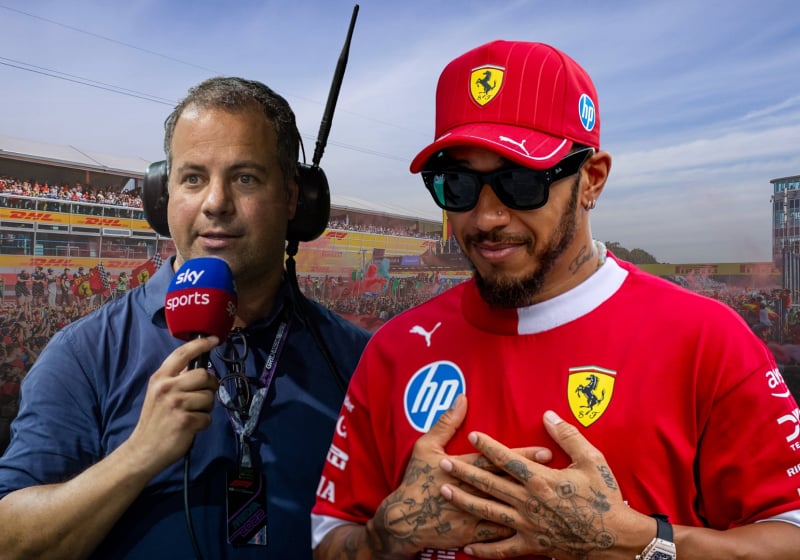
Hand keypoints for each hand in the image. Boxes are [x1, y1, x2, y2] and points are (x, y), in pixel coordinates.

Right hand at [123, 336, 220, 475]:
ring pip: (209, 397)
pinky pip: (208, 417)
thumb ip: (176, 380)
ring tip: (192, 415)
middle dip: (210, 387)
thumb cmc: (155, 421)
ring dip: (206, 408)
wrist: (143, 451)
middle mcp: (167, 387)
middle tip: (202, 397)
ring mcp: (176, 404)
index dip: (201, 344)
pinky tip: (190, 428)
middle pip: (204, 375)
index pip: (182, 353)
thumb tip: (199, 368)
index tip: (215, 339)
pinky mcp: (185, 420)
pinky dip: (203, 424)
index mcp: (160, 378)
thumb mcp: (159, 394)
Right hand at [366, 395, 553, 558]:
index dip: (523, 455)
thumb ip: (446, 423)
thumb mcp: (426, 447)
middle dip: (535, 477)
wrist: (403, 520)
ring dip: (532, 503)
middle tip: (559, 472)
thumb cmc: (415, 480)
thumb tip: (461, 398)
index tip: (545, 450)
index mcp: (462, 468)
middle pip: (509, 483)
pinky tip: (536, 529)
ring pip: (509, 509)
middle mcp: (471, 491)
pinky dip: (517, 532)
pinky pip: (499, 535)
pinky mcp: (472, 535)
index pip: (498, 460)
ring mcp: (473, 515)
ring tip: (554, 499)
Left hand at [439, 410, 650, 559]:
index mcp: (541, 479)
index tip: (472, 435)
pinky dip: (484, 550)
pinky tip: (466, 547)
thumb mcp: (592, 460)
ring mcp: (528, 526)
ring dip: (464, 501)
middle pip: (489, 483)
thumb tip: (547, 414)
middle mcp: (529, 502)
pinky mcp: (532, 546)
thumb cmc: (605, 497)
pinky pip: (502, 549)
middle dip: (464, 472)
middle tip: (443, 462)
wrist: (616, 538)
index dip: (488, 446)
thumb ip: (567, 435)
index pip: (507, 459)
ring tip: (444, 491)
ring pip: (488, 512)